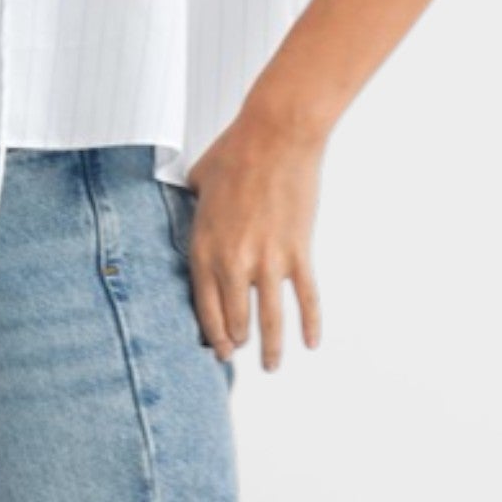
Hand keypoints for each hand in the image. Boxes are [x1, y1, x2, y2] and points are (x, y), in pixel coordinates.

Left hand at [182, 113, 326, 372]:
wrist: (276, 135)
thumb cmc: (237, 150)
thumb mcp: (199, 178)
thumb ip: (192, 201)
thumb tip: (191, 199)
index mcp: (204, 245)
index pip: (204, 303)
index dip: (210, 331)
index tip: (216, 348)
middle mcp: (233, 261)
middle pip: (234, 317)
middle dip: (236, 341)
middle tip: (239, 353)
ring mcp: (268, 260)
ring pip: (269, 318)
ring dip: (271, 347)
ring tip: (271, 365)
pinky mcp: (298, 252)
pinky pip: (306, 298)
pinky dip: (310, 323)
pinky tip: (310, 343)